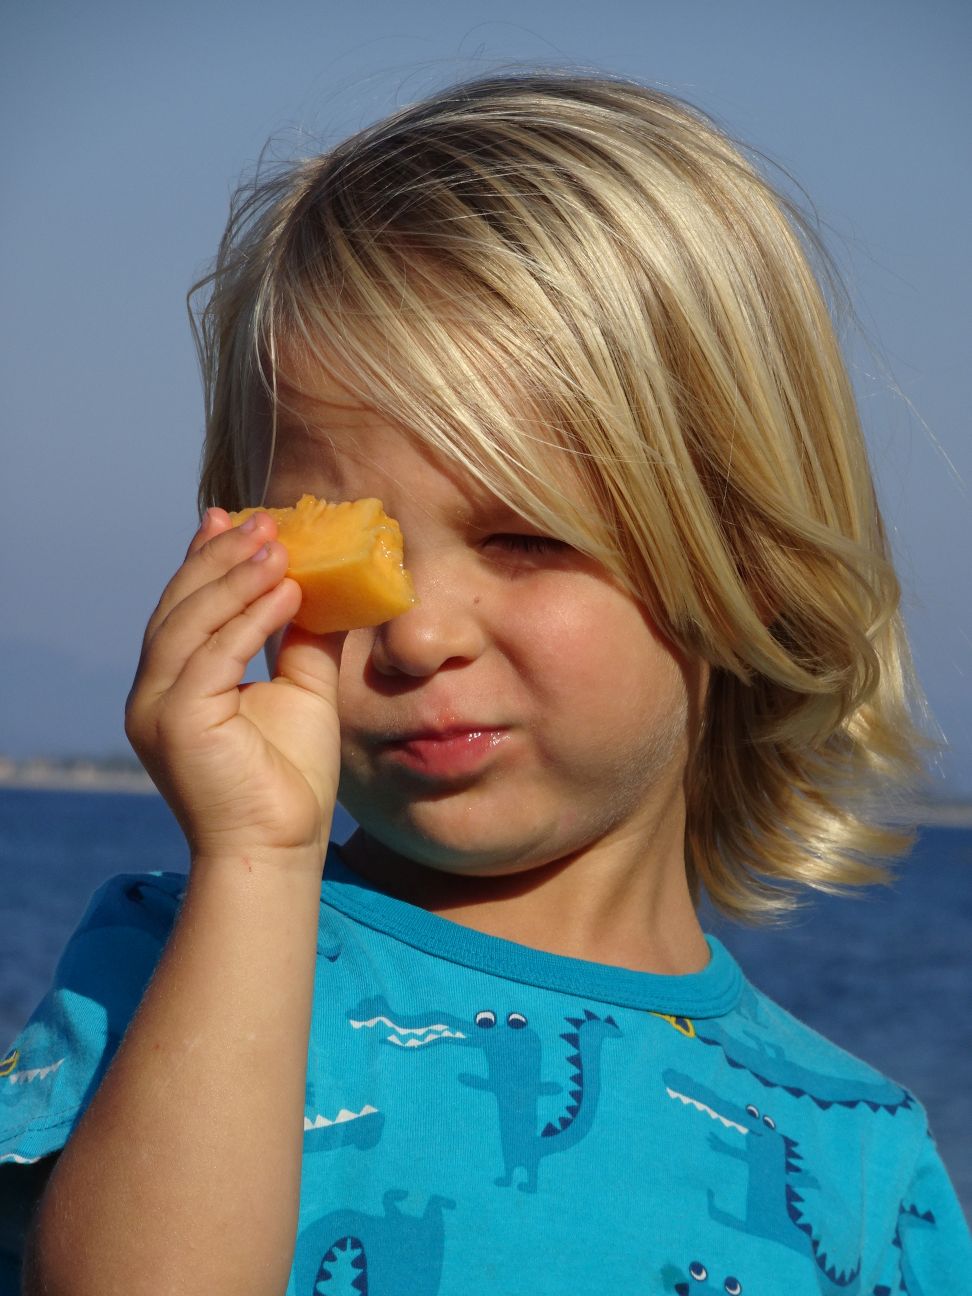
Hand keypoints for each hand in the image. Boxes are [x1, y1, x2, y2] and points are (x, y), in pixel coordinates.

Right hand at [125, 508, 341, 863]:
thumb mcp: (301, 689)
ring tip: (278, 545)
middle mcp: (153, 693)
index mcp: (175, 684)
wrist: (281, 849)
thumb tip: (327, 585)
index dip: (206, 559)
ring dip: (236, 577)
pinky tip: (286, 591)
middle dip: (221, 557)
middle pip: (181, 606)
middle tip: (262, 520)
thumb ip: (303, 639)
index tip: (235, 517)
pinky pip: (213, 655)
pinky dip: (249, 618)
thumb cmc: (289, 779)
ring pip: (191, 622)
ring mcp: (156, 708)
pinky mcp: (175, 722)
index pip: (185, 608)